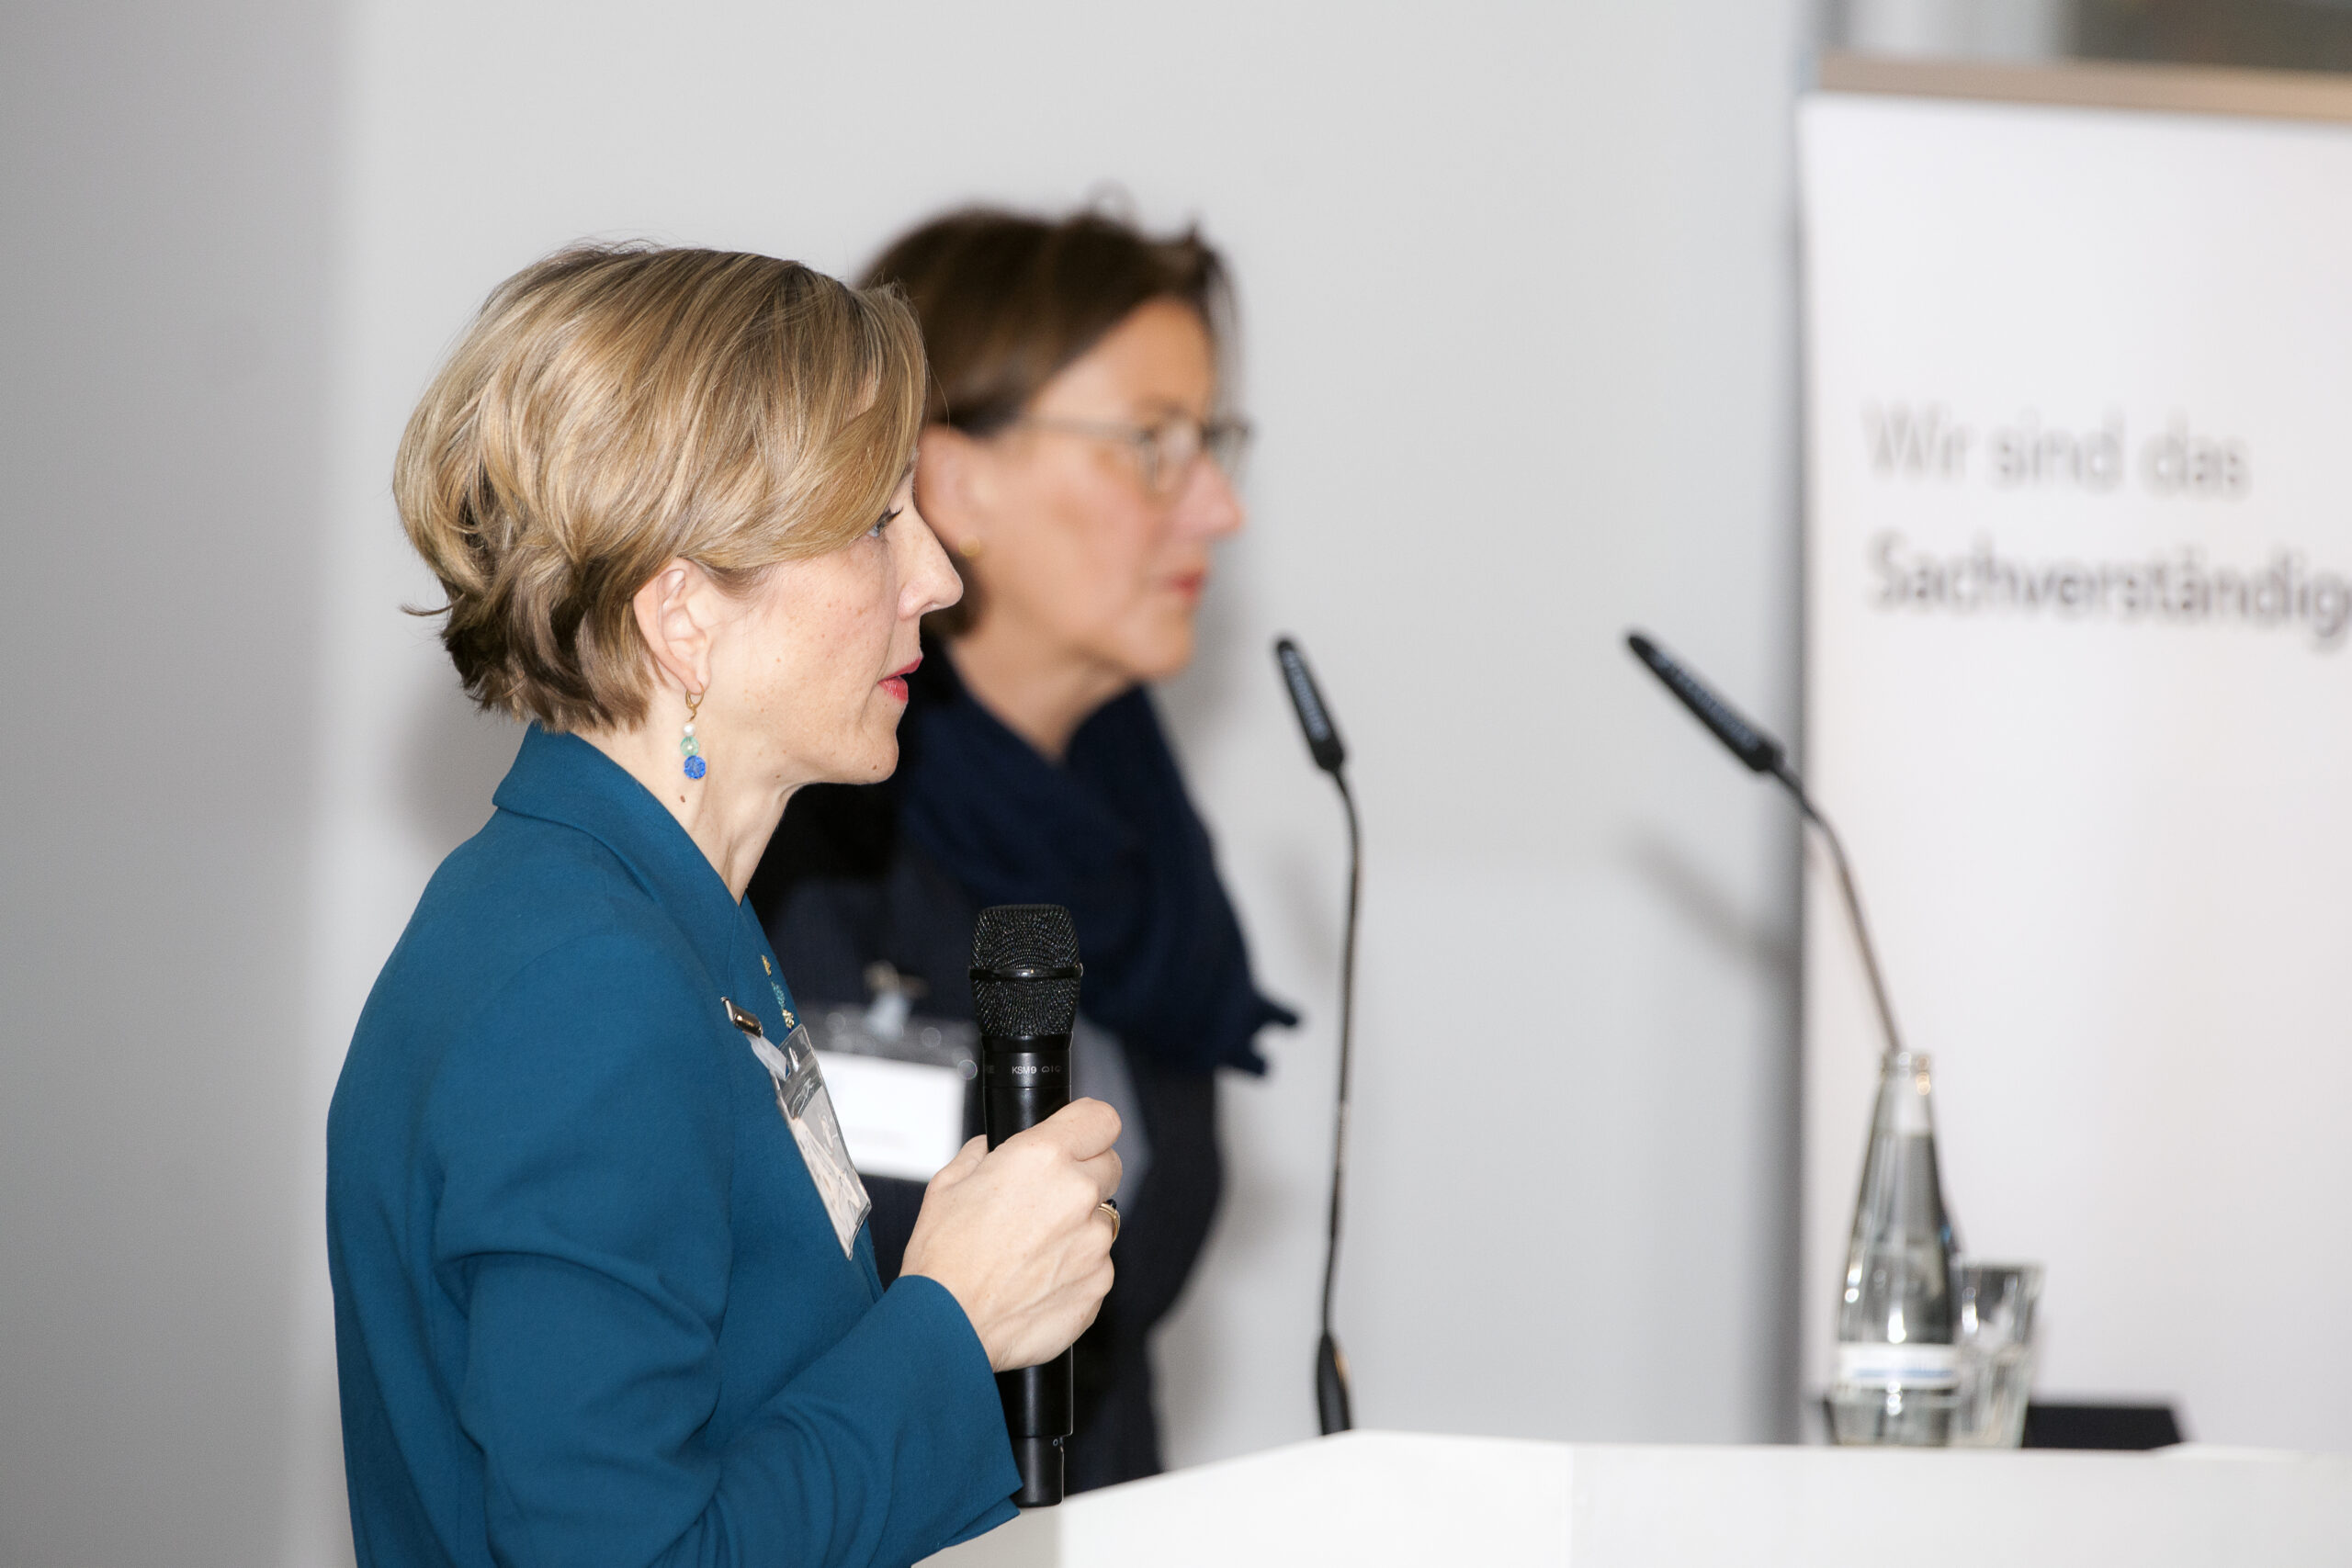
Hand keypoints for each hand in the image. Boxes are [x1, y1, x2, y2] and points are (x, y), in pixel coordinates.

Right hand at [900, 1099, 1121, 1371]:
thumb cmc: (943, 1259)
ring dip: (1078, 1227)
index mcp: (1042, 1157)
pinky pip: (1098, 1263)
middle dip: (1083, 1175)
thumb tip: (996, 1147)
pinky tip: (1037, 1279)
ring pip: (1102, 1219)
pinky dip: (1076, 1268)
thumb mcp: (948, 1184)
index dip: (1088, 1127)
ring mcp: (1094, 1242)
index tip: (1079, 1137)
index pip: (1101, 1119)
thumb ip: (984, 1153)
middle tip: (1045, 1199)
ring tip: (1031, 1250)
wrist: (948, 1327)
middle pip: (1109, 1166)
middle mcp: (1077, 1194)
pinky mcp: (1099, 1283)